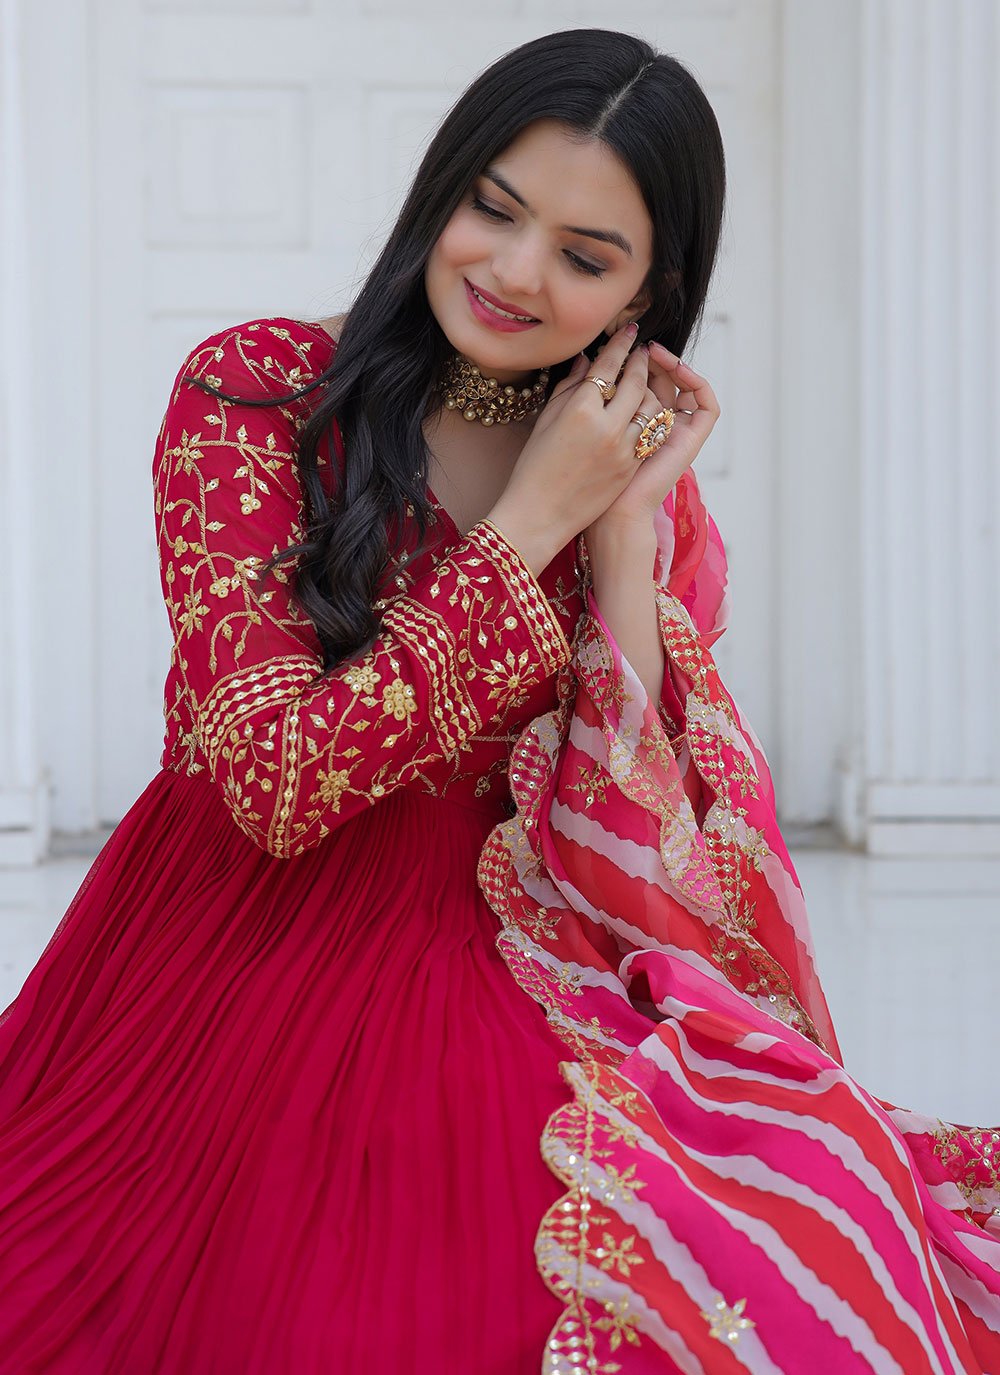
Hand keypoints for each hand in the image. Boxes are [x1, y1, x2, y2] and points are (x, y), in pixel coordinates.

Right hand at [486, 323, 654, 570]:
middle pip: (635, 383)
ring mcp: (623, 449)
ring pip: (650, 408)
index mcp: (580, 410)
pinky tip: (645, 411)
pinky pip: (651, 434)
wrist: (540, 514)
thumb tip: (588, 360)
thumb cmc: (534, 468)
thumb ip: (569, 387)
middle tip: (642, 352)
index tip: (630, 332)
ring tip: (646, 381)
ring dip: (650, 390)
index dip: (620, 345)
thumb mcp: (546, 422)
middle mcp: (606, 427)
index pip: (607, 367)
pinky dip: (650, 419)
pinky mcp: (631, 468)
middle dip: (641, 363)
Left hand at [585, 341, 720, 543]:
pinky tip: (675, 367)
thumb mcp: (585, 427)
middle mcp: (659, 427)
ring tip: (652, 352)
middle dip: (650, 358)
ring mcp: (679, 433)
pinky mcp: (693, 440)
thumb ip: (587, 396)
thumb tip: (586, 359)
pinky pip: (706, 403)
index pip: (641, 382)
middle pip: (663, 381)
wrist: (610, 512)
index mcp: (635, 425)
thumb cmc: (587, 479)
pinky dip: (696, 381)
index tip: (617, 342)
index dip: (633, 360)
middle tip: (636, 340)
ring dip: (671, 364)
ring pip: (682, 387)